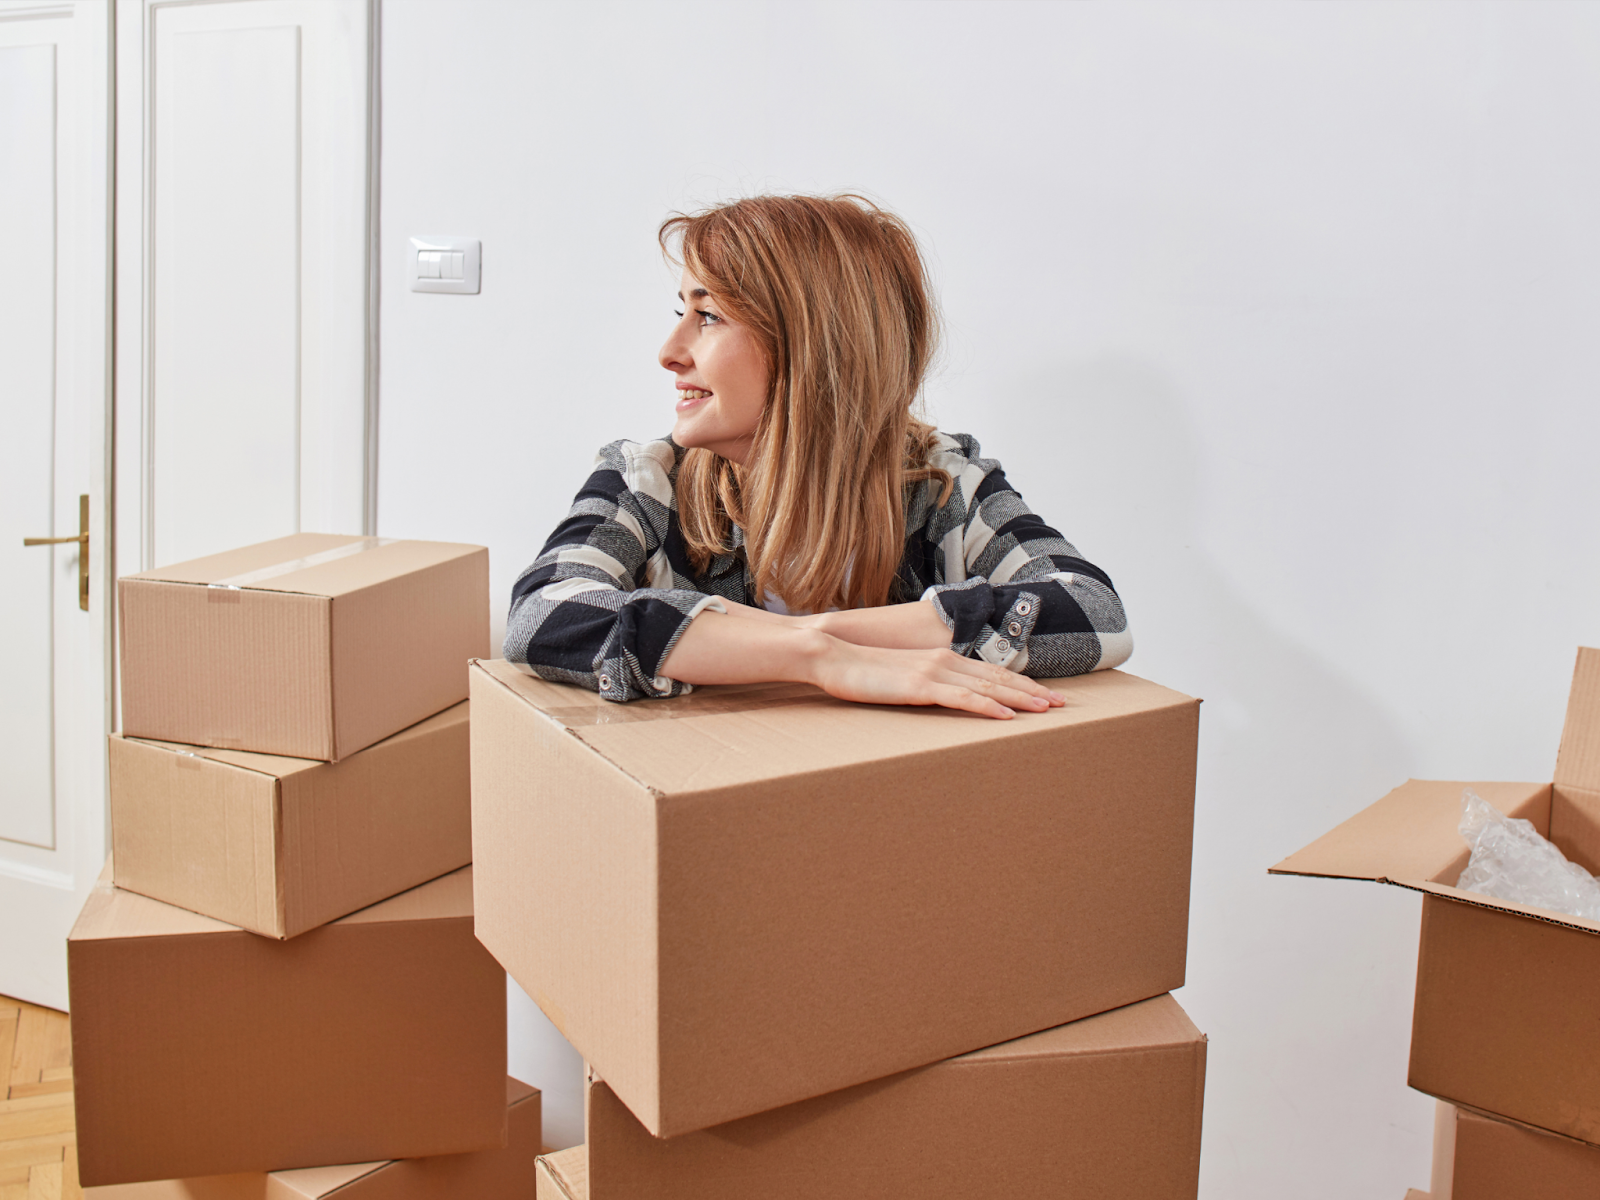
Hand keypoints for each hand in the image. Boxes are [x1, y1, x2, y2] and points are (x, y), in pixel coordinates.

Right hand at [806, 641, 1063, 719]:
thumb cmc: (864, 670)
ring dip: (1020, 699)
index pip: (991, 671)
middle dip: (1033, 691)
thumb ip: (925, 681)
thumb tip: (941, 696)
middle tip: (1062, 704)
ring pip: (988, 687)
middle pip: (999, 677)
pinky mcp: (921, 687)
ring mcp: (935, 673)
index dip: (1021, 683)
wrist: (835, 657)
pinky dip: (988, 708)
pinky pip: (963, 699)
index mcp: (943, 658)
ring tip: (1047, 710)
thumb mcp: (901, 675)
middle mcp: (946, 661)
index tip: (1045, 694)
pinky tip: (1007, 717)